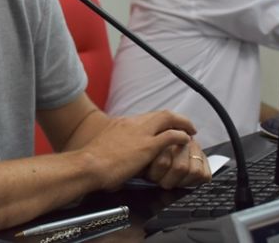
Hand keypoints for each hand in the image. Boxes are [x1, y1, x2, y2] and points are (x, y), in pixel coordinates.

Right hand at [80, 110, 198, 190]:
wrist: (87, 165)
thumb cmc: (91, 163)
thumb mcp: (104, 148)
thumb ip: (115, 148)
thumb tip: (117, 159)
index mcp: (121, 124)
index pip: (146, 118)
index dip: (159, 122)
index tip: (166, 127)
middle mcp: (132, 123)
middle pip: (160, 114)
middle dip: (176, 118)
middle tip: (186, 125)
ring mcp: (140, 133)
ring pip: (168, 119)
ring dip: (183, 124)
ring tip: (191, 131)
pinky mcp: (147, 146)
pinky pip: (171, 136)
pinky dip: (181, 137)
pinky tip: (187, 141)